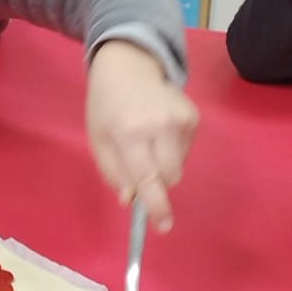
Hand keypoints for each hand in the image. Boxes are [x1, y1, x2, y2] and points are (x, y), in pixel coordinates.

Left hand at [85, 41, 198, 231]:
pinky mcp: (194, 116)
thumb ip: (114, 173)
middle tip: (141, 166)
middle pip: (170, 177)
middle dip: (157, 183)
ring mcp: (180, 120)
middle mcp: (159, 127)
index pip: (148, 178)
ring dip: (164, 164)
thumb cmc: (106, 106)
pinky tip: (159, 129)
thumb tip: (132, 199)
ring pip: (180, 165)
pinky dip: (173, 149)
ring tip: (148, 140)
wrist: (128, 65)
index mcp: (129, 134)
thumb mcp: (98, 140)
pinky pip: (186, 150)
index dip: (157, 206)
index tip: (164, 225)